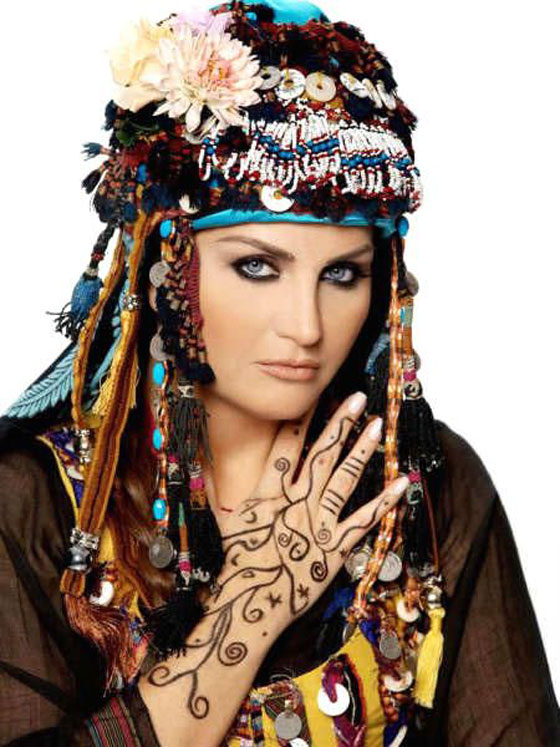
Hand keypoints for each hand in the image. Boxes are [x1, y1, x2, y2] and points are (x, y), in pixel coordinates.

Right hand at [204, 391, 408, 632]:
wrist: (248, 603)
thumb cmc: (234, 566)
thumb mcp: (228, 521)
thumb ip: (230, 492)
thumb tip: (214, 469)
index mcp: (269, 492)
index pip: (288, 446)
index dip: (303, 419)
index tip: (314, 396)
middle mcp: (297, 501)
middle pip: (321, 453)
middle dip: (340, 422)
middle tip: (357, 398)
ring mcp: (318, 523)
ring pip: (344, 478)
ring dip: (362, 450)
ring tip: (377, 426)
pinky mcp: (335, 548)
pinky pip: (364, 520)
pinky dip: (384, 502)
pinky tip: (401, 483)